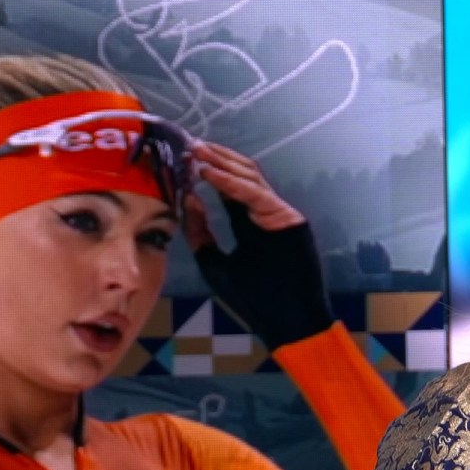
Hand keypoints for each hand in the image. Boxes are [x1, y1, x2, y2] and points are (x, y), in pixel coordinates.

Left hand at [185, 142, 332, 350]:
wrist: (285, 322)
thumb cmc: (252, 300)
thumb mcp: (213, 262)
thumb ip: (200, 232)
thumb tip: (187, 198)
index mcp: (249, 225)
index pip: (228, 190)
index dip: (206, 173)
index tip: (181, 161)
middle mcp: (265, 214)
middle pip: (241, 175)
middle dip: (214, 159)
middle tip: (187, 147)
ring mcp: (278, 213)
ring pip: (250, 178)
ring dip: (222, 163)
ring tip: (195, 153)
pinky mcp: (288, 218)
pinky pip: (256, 194)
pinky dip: (231, 183)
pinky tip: (208, 175)